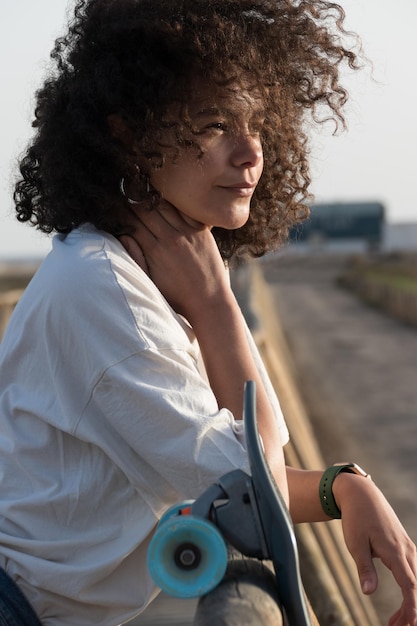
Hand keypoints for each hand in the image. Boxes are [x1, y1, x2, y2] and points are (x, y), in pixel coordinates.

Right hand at [119, 200, 231, 321]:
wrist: (209, 300)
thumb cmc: (177, 296)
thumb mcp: (150, 282)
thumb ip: (135, 258)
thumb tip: (124, 236)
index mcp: (155, 251)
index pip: (132, 222)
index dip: (122, 212)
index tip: (116, 206)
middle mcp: (171, 239)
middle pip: (145, 210)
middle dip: (133, 200)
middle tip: (126, 194)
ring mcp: (188, 233)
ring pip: (164, 205)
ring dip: (151, 197)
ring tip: (143, 190)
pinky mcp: (202, 231)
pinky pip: (185, 209)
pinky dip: (174, 202)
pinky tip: (167, 197)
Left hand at [334, 473, 416, 624]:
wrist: (361, 494)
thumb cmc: (356, 518)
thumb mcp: (355, 543)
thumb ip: (364, 568)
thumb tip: (369, 592)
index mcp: (395, 551)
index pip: (410, 585)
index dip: (412, 606)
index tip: (411, 624)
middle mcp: (406, 550)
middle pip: (415, 586)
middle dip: (410, 611)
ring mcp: (407, 548)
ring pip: (415, 581)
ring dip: (409, 603)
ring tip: (394, 623)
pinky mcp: (404, 547)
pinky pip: (412, 573)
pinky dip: (409, 591)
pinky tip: (401, 604)